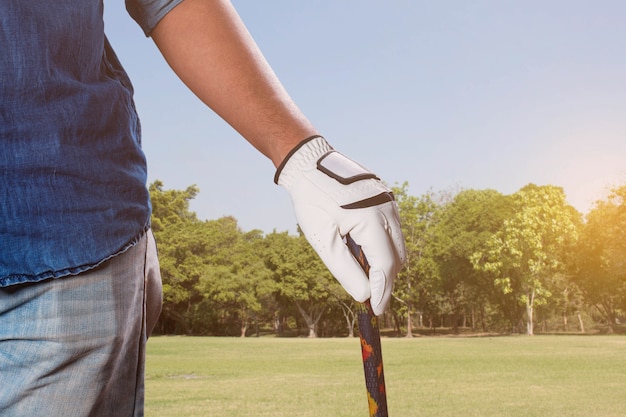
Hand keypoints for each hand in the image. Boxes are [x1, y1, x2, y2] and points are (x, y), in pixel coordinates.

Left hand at [275, 136, 405, 314]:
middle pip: (397, 257)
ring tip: (365, 275)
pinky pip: (391, 227)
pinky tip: (364, 250)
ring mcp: (389, 200)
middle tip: (371, 297)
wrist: (308, 162)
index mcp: (372, 220)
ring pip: (397, 242)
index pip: (385, 266)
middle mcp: (388, 209)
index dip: (382, 291)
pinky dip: (382, 244)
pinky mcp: (385, 195)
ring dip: (385, 262)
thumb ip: (345, 270)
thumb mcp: (323, 240)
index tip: (377, 310)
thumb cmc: (312, 201)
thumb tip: (364, 296)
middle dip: (386, 279)